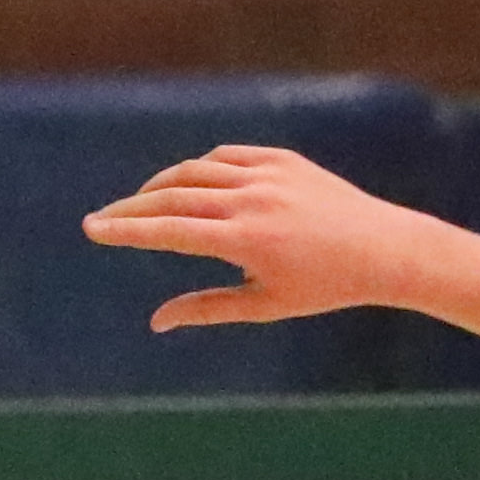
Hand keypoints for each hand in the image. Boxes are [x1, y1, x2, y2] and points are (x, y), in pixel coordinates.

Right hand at [82, 146, 444, 329]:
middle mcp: (254, 201)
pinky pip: (228, 157)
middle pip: (174, 197)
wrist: (387, 248)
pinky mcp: (285, 161)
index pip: (169, 232)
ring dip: (162, 185)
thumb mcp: (263, 306)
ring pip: (197, 171)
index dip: (126, 230)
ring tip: (142, 201)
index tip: (92, 228)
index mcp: (246, 240)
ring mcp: (271, 175)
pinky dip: (200, 168)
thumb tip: (156, 322)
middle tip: (102, 217)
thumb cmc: (325, 287)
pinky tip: (188, 182)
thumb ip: (206, 309)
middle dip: (132, 207)